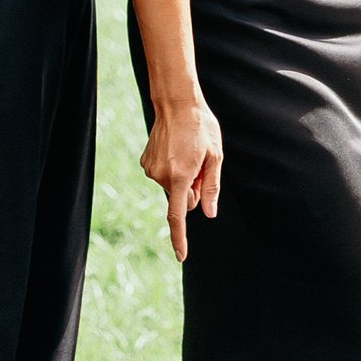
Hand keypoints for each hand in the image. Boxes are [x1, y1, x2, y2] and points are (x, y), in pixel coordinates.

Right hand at [141, 96, 222, 261]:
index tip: (181, 256)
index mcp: (180, 177)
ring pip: (172, 187)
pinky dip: (172, 170)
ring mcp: (151, 170)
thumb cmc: (200, 128)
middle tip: (201, 165)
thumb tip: (208, 213)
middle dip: (193, 191)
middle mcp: (161, 176)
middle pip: (182, 200)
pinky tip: (176, 150)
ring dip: (183, 178)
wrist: (176, 104)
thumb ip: (211, 186)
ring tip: (187, 152)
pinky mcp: (145, 163)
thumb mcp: (215, 156)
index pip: (178, 216)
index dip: (180, 238)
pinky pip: (163, 176)